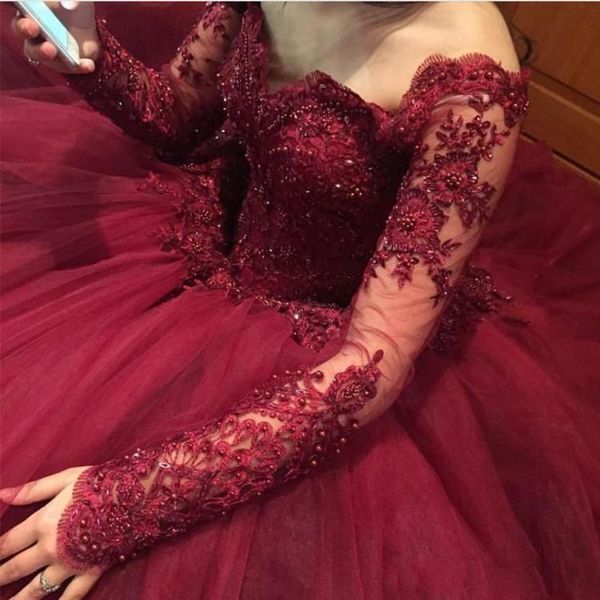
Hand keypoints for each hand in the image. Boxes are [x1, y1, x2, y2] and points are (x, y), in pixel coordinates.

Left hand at [0, 466, 102, 598]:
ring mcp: (70, 564)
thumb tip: (1, 495)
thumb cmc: (102, 482)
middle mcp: (50, 549)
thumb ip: (33, 490)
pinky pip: (71, 596)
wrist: (138, 495)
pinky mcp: (90, 571)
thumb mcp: (66, 478)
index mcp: (42, 524)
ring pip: (36, 590)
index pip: (6, 544)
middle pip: (14, 569)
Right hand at [11, 2, 98, 73]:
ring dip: (42, 51)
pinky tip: (88, 64)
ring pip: (34, 52)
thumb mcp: (79, 0)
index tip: (16, 3)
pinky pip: (65, 66)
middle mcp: (30, 26)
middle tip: (33, 28)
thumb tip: (68, 4)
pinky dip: (77, 66)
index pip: (14, 4)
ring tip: (52, 50)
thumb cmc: (75, 7)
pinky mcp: (58, 63)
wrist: (91, 31)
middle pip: (19, 28)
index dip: (12, 3)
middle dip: (24, 28)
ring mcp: (41, 46)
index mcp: (30, 6)